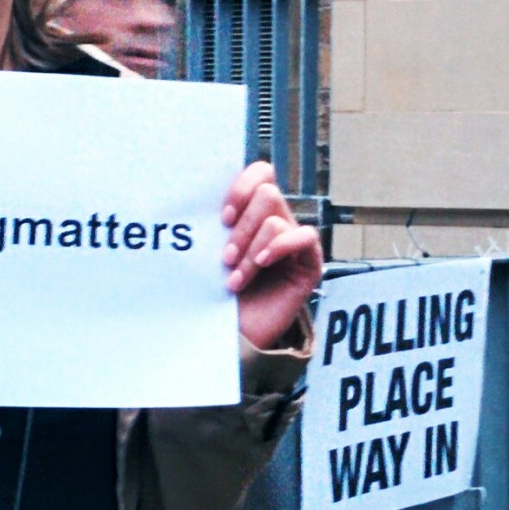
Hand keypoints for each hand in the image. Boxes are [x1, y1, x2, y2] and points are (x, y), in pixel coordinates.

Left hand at [221, 162, 322, 349]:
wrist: (230, 336)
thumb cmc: (214, 294)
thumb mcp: (208, 253)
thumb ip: (213, 225)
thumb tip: (199, 196)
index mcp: (251, 212)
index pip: (259, 173)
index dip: (242, 186)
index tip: (223, 217)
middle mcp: (274, 221)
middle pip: (267, 193)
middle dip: (242, 226)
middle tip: (225, 256)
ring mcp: (292, 242)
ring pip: (276, 219)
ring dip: (250, 248)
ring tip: (235, 277)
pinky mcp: (308, 263)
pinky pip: (305, 237)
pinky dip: (280, 247)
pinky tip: (261, 264)